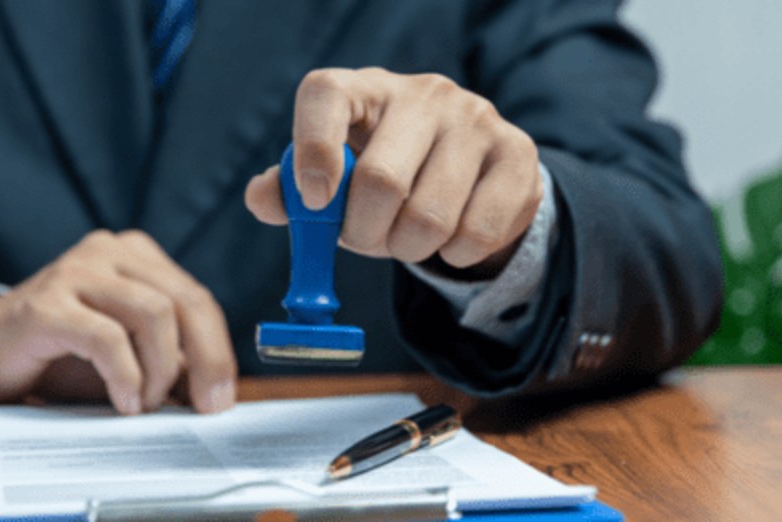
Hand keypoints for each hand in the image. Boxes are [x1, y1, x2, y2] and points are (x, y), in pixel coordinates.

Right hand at [0, 230, 236, 414]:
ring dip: (160, 369)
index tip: (223, 397)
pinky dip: (125, 375)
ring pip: (154, 313)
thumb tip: (216, 393)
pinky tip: (124, 401)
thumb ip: (169, 363)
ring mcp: (75, 272)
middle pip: (185, 301)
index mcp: (136, 256)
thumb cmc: (59, 354)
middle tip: (207, 407)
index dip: (217, 350)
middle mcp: (109, 252)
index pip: (197, 299)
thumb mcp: (128, 356)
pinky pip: (106, 337)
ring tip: (146, 404)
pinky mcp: (46, 304)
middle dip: (206, 360)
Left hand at [245, 67, 541, 276]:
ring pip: (430, 217)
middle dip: (364, 233)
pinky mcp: (518, 154)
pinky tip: (450, 238)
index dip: (311, 151)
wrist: (470, 170)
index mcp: (365, 89)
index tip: (314, 201)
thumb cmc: (385, 171)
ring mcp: (477, 119)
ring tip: (407, 239)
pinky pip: (477, 232)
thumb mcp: (334, 178)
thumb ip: (290, 191)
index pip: (325, 96)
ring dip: (408, 249)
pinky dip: (454, 255)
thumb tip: (264, 198)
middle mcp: (423, 94)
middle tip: (366, 240)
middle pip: (381, 180)